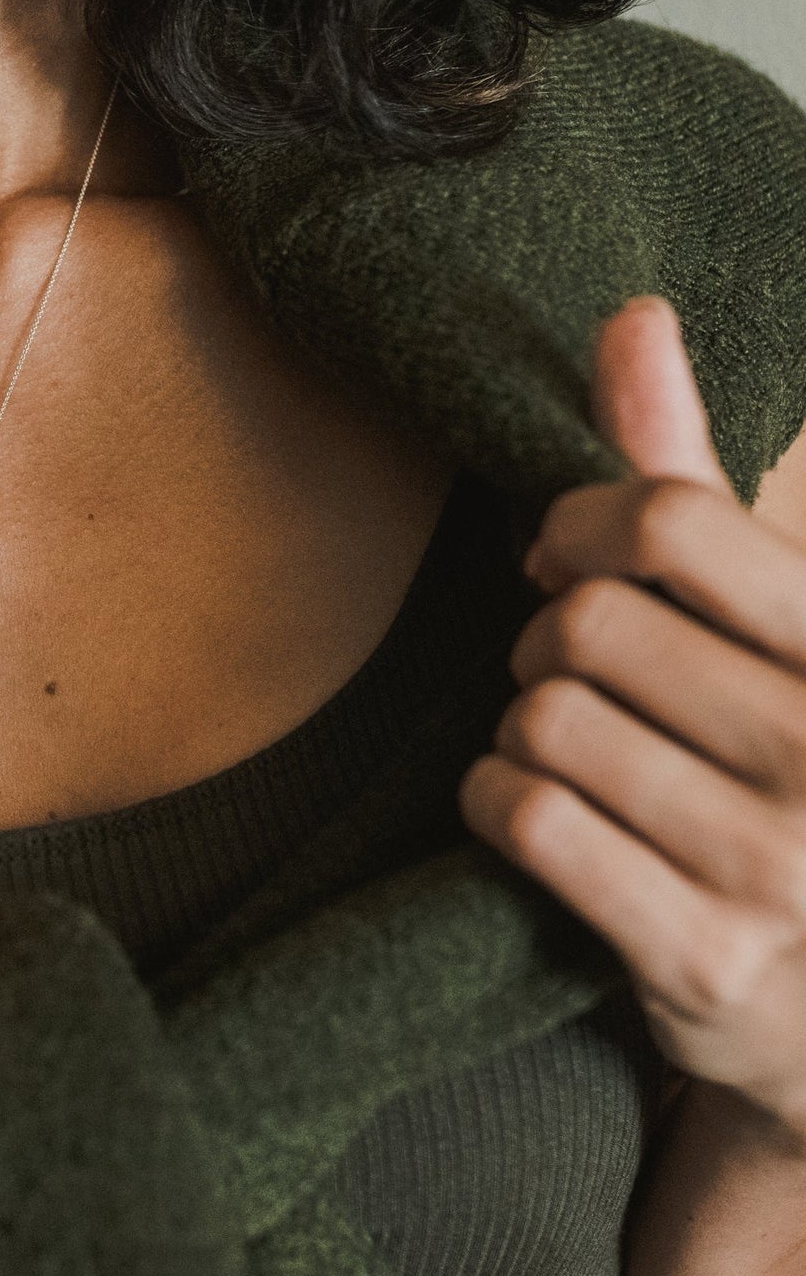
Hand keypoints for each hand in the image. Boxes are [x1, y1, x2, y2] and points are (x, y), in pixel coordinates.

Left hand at [459, 295, 805, 1144]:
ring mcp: (781, 864)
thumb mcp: (770, 623)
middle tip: (566, 674)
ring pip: (547, 721)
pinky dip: (498, 803)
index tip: (560, 555)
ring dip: (521, 729)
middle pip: (586, 624)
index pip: (674, 522)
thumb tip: (634, 318)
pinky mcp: (705, 957)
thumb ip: (694, 479)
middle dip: (545, 641)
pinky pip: (529, 821)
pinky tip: (533, 814)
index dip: (577, 525)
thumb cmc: (782, 770)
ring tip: (566, 751)